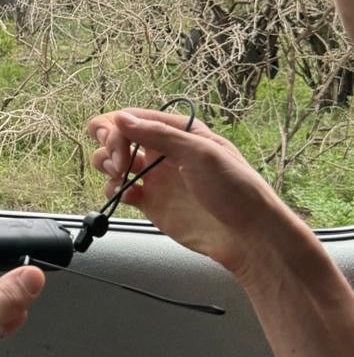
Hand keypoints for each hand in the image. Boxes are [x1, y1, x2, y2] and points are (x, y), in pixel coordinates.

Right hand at [87, 108, 302, 277]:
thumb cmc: (237, 190)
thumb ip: (159, 135)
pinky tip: (127, 197)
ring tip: (119, 179)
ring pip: (113, 162)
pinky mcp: (151, 202)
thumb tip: (121, 120)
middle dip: (108, 146)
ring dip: (107, 167)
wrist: (249, 237)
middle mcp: (162, 151)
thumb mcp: (201, 153)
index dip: (117, 131)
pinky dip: (115, 191)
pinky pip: (120, 190)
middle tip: (117, 165)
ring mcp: (155, 177)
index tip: (119, 151)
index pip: (132, 118)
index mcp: (178, 131)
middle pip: (117, 136)